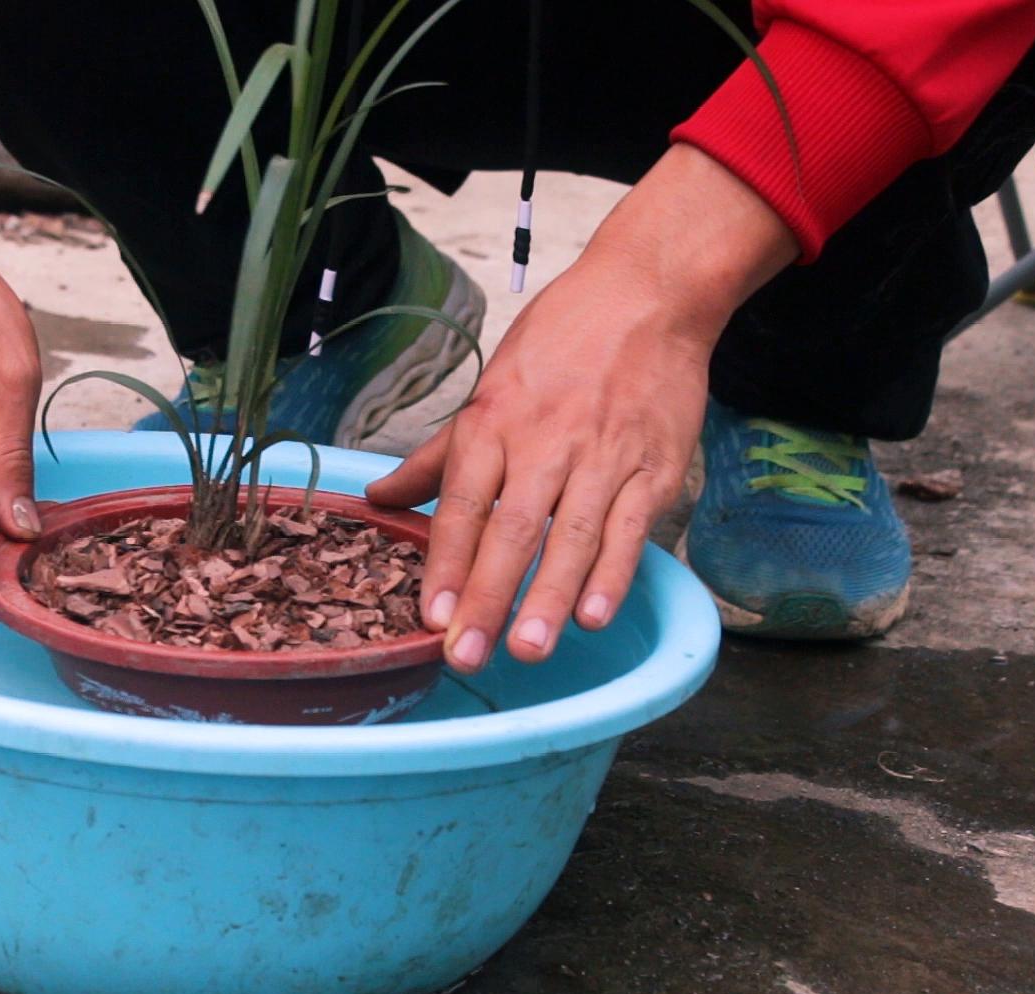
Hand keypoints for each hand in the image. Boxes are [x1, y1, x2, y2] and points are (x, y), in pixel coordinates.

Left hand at [366, 145, 798, 671]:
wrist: (646, 297)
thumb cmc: (558, 344)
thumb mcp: (487, 391)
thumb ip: (437, 457)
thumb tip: (379, 499)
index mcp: (493, 425)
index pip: (463, 505)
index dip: (446, 562)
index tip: (430, 615)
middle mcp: (545, 445)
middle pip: (512, 531)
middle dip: (488, 598)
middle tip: (466, 655)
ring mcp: (603, 459)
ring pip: (572, 538)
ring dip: (548, 599)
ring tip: (526, 651)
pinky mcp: (655, 469)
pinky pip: (632, 530)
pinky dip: (614, 575)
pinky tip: (595, 615)